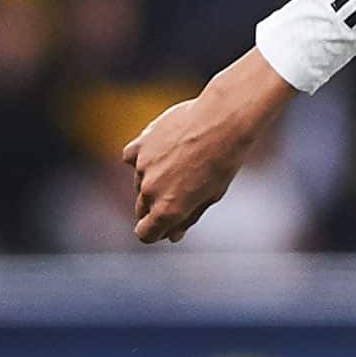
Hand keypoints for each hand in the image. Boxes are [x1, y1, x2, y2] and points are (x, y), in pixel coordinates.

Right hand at [122, 50, 294, 244]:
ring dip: (153, 179)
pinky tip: (161, 150)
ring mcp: (142, 167)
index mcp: (168, 210)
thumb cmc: (224, 160)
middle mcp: (150, 191)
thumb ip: (188, 217)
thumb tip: (173, 236)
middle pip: (142, 209)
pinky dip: (142, 157)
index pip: (145, 234)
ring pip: (139, 183)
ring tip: (182, 162)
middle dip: (156, 206)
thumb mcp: (212, 195)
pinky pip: (132, 158)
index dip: (156, 232)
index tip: (166, 224)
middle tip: (182, 189)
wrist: (222, 120)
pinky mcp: (140, 145)